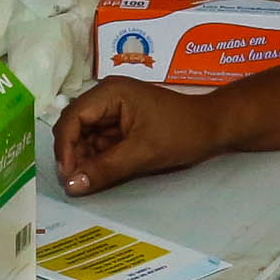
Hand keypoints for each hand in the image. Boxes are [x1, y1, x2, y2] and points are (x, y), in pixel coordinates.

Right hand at [51, 74, 227, 193]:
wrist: (214, 128)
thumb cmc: (182, 133)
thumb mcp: (143, 153)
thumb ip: (105, 168)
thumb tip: (71, 186)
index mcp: (109, 93)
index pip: (72, 118)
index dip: (65, 148)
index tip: (67, 176)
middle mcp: (106, 97)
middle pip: (75, 127)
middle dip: (73, 155)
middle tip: (75, 183)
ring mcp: (112, 111)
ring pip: (84, 137)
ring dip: (84, 159)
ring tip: (87, 182)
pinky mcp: (120, 125)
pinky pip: (99, 142)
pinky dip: (97, 159)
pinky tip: (98, 175)